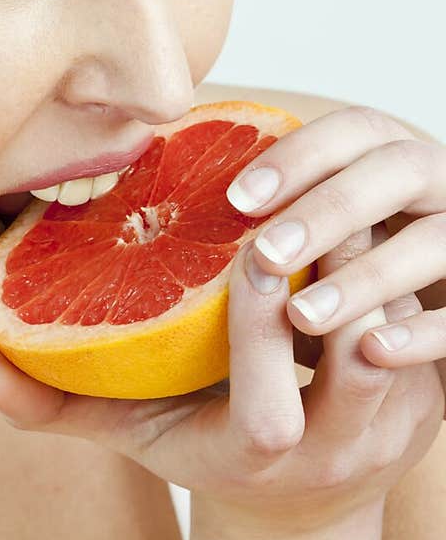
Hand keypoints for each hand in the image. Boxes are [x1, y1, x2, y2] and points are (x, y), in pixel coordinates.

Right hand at [0, 219, 444, 539]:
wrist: (301, 501)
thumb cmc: (200, 450)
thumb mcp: (128, 435)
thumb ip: (54, 404)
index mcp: (260, 459)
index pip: (269, 407)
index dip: (261, 330)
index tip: (248, 252)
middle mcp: (339, 453)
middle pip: (359, 361)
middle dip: (338, 276)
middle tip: (308, 201)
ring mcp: (398, 428)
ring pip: (405, 333)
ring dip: (374, 263)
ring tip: (339, 199)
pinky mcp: (434, 398)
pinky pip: (428, 322)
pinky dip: (398, 267)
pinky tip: (364, 220)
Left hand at [225, 104, 445, 414]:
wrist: (381, 410)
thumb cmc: (313, 323)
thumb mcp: (282, 268)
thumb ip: (229, 241)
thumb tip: (125, 230)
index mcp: (386, 168)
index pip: (357, 130)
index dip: (302, 154)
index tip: (236, 199)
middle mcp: (433, 197)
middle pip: (403, 168)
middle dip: (332, 206)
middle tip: (266, 254)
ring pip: (440, 239)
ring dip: (369, 273)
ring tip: (302, 315)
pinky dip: (427, 332)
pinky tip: (374, 352)